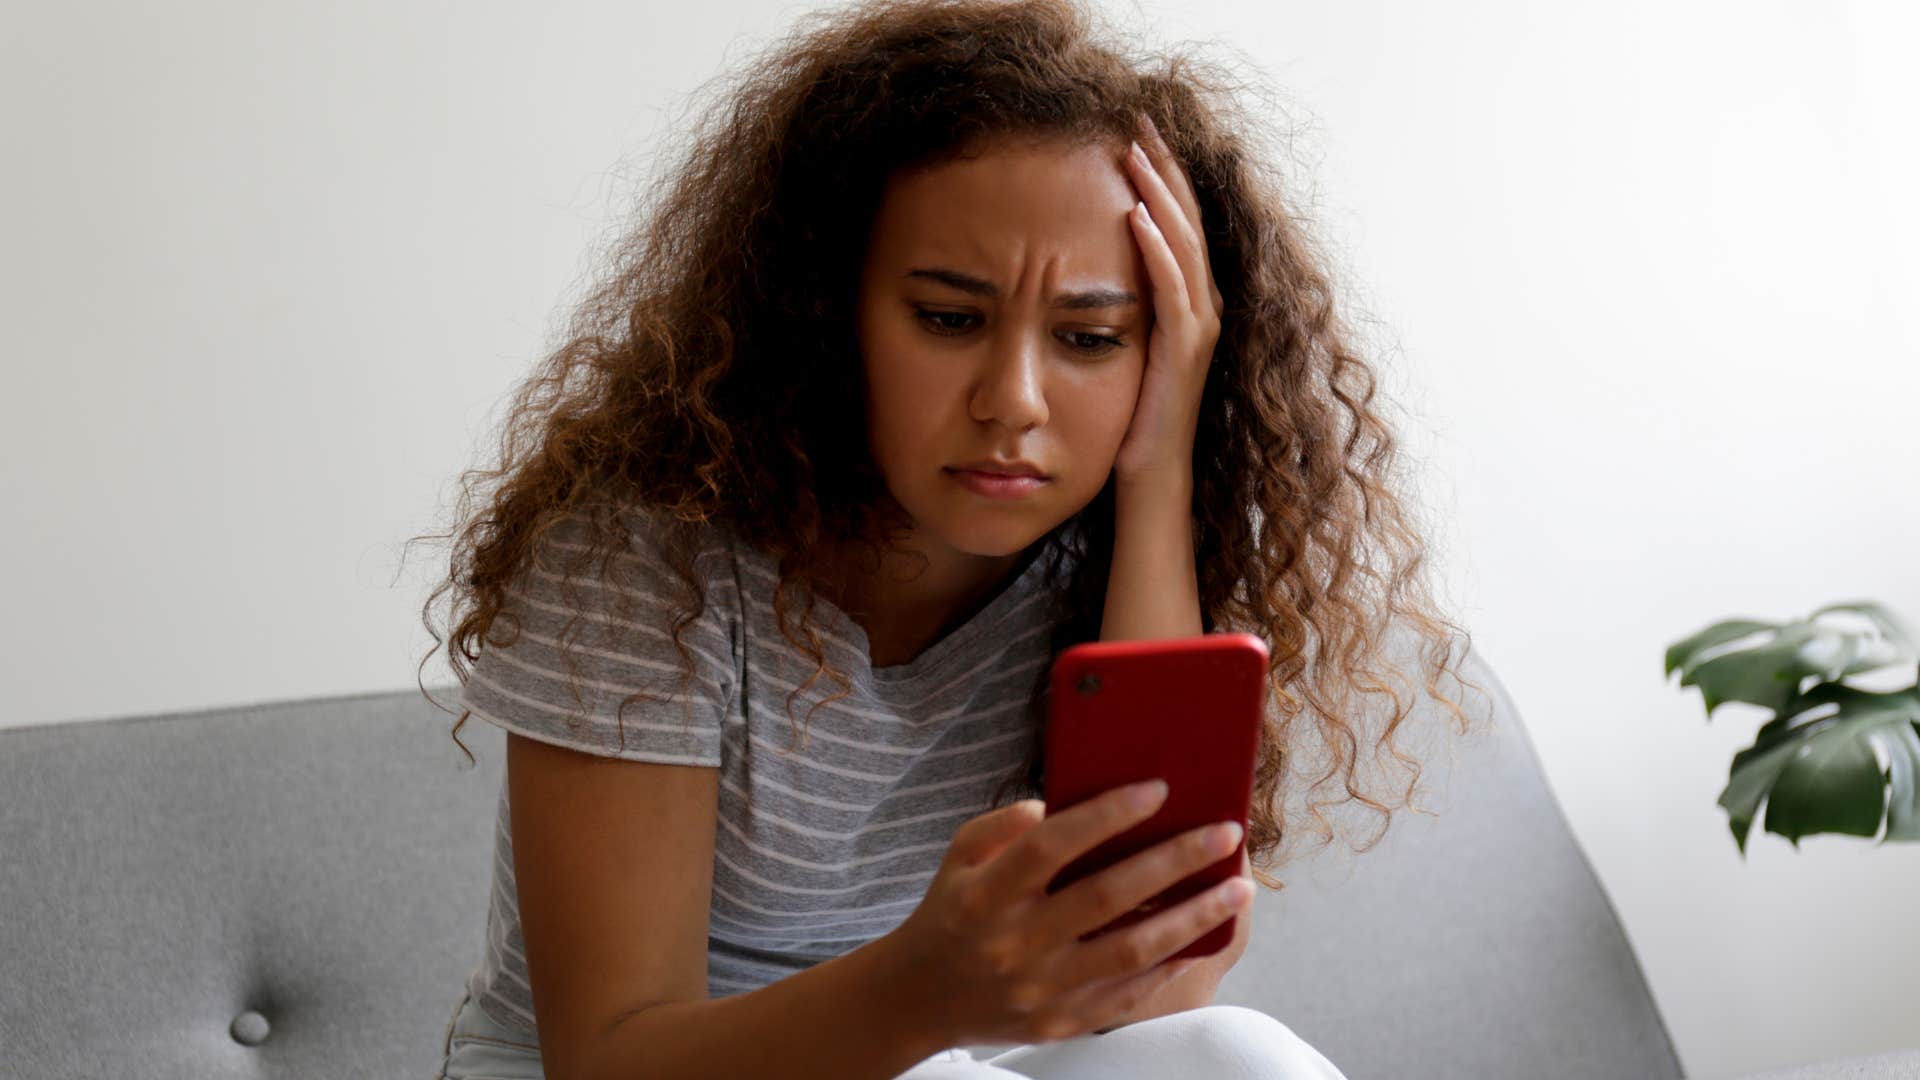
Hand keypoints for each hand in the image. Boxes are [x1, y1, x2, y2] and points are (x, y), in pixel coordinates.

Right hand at [880, 781, 1254, 1045]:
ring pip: (1132, 950)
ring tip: (1236, 888)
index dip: (1106, 816)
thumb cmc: (952, 912)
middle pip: (1106, 896)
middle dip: (1174, 861)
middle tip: (1225, 834)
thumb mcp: (959, 857)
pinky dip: (1170, 964)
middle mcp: (1015, 942)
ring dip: (1192, 916)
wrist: (920, 998)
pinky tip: (1203, 935)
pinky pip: (1128, 993)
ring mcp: (1040, 988)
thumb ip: (1000, 825)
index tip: (1158, 789)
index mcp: (987, 894)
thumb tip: (1054, 803)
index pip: (1051, 846)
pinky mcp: (1060, 1022)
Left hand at [1112, 114, 1224, 487]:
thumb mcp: (1118, 348)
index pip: (1178, 224)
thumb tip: (1074, 270)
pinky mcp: (1183, 357)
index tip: (1133, 133)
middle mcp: (1202, 310)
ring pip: (1184, 247)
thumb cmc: (1128, 423)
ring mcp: (1197, 332)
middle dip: (1163, 168)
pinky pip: (1174, 294)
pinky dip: (1158, 253)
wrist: (1149, 483)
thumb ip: (1112, 307)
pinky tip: (1138, 218)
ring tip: (1135, 153)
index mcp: (1187, 304)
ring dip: (1160, 196)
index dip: (1161, 176)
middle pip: (1187, 221)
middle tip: (1137, 120)